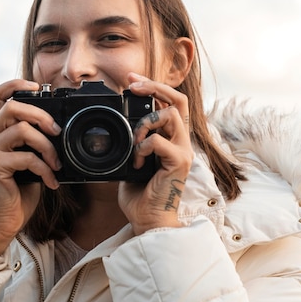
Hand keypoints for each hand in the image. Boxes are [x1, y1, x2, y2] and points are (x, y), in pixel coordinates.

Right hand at [0, 79, 62, 254]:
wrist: (3, 223)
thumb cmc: (18, 194)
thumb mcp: (29, 163)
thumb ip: (35, 144)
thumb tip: (58, 131)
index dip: (15, 84)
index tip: (37, 86)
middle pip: (11, 105)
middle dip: (40, 114)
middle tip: (57, 132)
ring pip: (20, 129)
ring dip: (46, 145)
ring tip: (56, 163)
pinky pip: (25, 157)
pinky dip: (44, 168)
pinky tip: (50, 182)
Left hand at [118, 73, 192, 235]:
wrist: (148, 221)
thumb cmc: (140, 196)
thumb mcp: (132, 161)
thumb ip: (132, 143)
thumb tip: (117, 129)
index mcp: (172, 139)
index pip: (170, 103)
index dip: (153, 87)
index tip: (132, 80)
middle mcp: (181, 142)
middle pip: (179, 100)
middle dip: (155, 87)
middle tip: (133, 84)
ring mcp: (183, 151)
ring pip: (170, 115)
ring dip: (145, 122)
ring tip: (134, 141)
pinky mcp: (179, 162)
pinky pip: (159, 140)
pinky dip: (142, 147)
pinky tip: (136, 162)